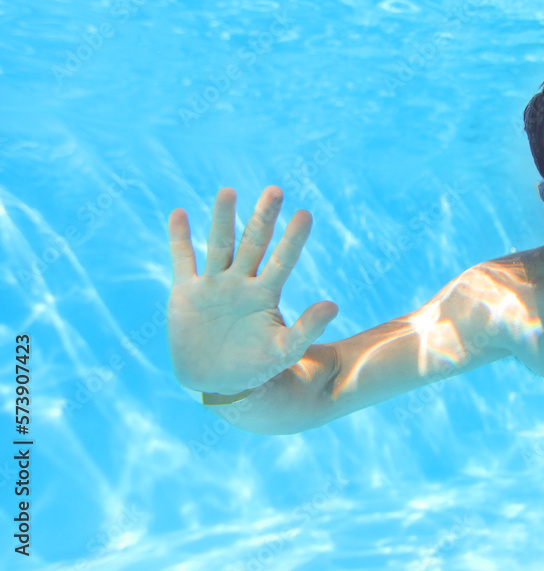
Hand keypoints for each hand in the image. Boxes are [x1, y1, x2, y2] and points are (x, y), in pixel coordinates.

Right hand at [166, 186, 338, 393]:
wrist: (216, 383)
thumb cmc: (256, 368)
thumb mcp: (284, 350)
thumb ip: (307, 328)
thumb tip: (334, 305)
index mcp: (266, 294)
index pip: (283, 260)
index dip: (293, 239)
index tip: (305, 214)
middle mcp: (241, 282)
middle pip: (253, 243)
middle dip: (263, 218)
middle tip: (275, 190)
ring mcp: (213, 285)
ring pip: (219, 245)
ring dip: (222, 219)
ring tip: (228, 192)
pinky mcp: (186, 292)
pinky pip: (182, 260)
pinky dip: (179, 238)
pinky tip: (178, 214)